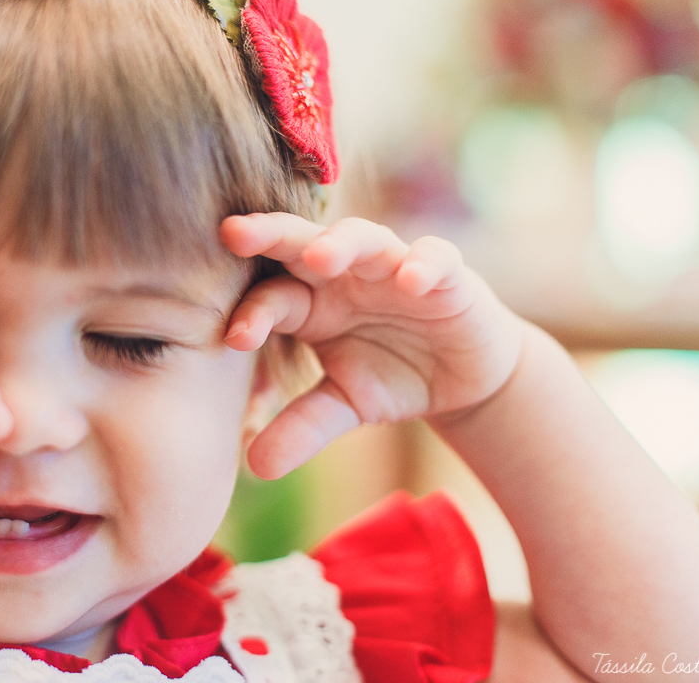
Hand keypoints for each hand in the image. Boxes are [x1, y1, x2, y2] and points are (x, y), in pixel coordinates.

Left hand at [220, 213, 523, 478]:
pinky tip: (412, 281)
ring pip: (363, 238)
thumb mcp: (344, 407)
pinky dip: (424, 263)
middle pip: (300, 242)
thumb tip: (256, 467)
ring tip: (320, 257)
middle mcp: (344, 275)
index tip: (234, 339)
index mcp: (309, 303)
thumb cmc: (390, 378)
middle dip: (269, 233)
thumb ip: (302, 429)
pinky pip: (436, 257)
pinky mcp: (447, 275)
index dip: (252, 313)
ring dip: (341, 243)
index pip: (271, 296)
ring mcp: (393, 267)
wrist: (463, 379)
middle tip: (234, 232)